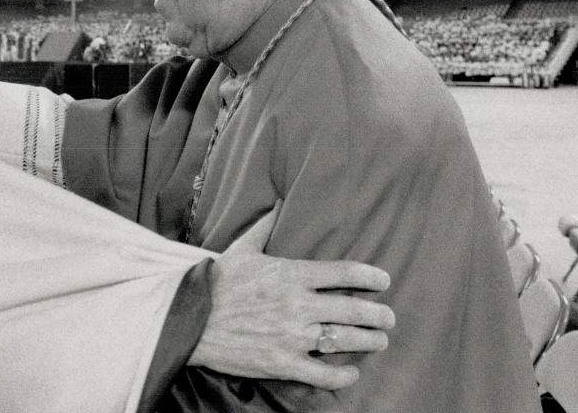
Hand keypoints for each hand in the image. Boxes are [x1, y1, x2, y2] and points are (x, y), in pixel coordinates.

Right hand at [189, 202, 394, 389]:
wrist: (189, 316)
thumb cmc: (218, 281)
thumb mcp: (242, 249)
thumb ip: (265, 226)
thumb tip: (278, 202)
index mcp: (291, 274)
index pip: (344, 273)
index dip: (371, 277)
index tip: (384, 281)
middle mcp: (297, 305)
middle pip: (354, 309)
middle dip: (379, 315)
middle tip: (388, 318)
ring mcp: (291, 335)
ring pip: (345, 340)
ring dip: (369, 341)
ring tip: (378, 341)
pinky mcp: (281, 362)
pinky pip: (323, 373)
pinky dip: (343, 374)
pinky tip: (351, 371)